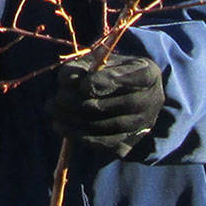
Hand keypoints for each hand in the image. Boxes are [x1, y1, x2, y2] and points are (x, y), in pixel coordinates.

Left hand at [48, 53, 164, 158]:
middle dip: (84, 103)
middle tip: (57, 99)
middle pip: (121, 105)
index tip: (82, 85)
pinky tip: (62, 128)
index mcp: (148, 73)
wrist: (124, 95)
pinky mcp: (131, 141)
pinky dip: (82, 137)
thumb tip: (66, 82)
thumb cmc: (106, 72)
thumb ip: (81, 67)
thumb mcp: (95, 61)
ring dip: (78, 121)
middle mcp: (152, 99)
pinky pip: (107, 144)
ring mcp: (143, 123)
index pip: (133, 77)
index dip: (106, 82)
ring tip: (53, 113)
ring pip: (112, 125)